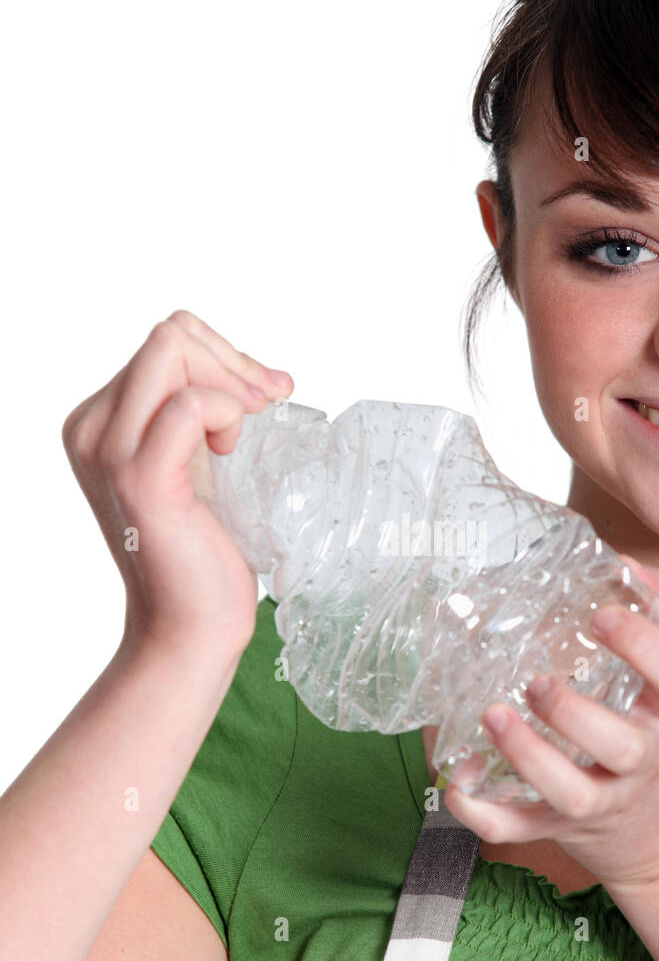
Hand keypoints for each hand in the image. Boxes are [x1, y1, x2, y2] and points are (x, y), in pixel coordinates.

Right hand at [61, 309, 294, 659]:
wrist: (190, 626)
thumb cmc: (202, 552)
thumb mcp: (199, 465)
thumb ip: (207, 414)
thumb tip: (265, 374)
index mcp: (98, 420)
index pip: (166, 342)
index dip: (225, 357)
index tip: (263, 397)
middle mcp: (91, 428)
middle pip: (170, 335)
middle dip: (232, 360)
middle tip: (265, 408)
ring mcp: (110, 450)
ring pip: (172, 350)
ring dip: (230, 382)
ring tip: (243, 433)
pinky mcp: (140, 478)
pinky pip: (188, 404)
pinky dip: (226, 411)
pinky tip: (232, 449)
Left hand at [443, 556, 658, 892]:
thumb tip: (625, 563)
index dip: (642, 646)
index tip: (601, 614)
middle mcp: (643, 761)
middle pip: (620, 746)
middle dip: (574, 714)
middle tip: (536, 680)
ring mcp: (604, 802)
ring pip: (571, 795)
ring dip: (528, 758)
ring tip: (492, 715)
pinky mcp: (563, 830)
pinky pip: (521, 830)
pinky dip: (484, 813)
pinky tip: (456, 779)